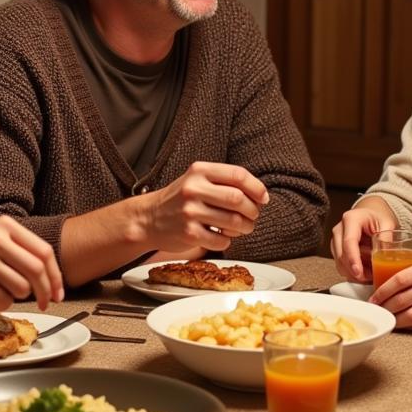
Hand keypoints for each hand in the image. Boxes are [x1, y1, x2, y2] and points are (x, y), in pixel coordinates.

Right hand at [0, 215, 63, 311]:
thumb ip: (19, 251)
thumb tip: (52, 277)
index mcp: (5, 225)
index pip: (44, 251)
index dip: (56, 276)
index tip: (59, 293)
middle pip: (37, 269)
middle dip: (46, 291)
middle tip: (46, 304)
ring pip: (21, 286)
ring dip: (19, 297)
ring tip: (6, 293)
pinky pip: (2, 298)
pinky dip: (4, 304)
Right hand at [141, 161, 268, 254]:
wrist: (148, 218)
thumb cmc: (180, 198)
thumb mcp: (197, 179)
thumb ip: (224, 182)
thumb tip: (260, 195)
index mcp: (199, 171)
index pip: (238, 175)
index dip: (257, 187)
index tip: (263, 198)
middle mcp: (193, 189)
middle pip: (238, 199)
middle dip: (252, 210)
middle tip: (253, 215)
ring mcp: (190, 212)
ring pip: (233, 222)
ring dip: (245, 227)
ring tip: (243, 227)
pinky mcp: (188, 234)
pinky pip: (221, 241)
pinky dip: (227, 241)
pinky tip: (222, 237)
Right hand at [330, 197, 397, 281]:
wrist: (370, 216)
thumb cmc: (377, 218)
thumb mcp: (387, 223)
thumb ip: (386, 237)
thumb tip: (385, 253)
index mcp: (351, 219)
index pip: (349, 241)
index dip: (353, 258)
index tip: (359, 272)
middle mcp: (339, 229)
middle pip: (341, 254)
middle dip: (354, 270)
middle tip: (371, 277)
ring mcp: (336, 240)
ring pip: (339, 263)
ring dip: (354, 273)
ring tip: (371, 274)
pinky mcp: (336, 249)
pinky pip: (341, 265)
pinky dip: (352, 273)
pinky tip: (364, 272)